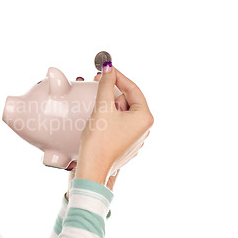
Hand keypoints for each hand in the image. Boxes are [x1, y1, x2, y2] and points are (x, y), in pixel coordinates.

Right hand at [75, 65, 153, 184]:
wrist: (93, 170)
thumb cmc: (99, 141)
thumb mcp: (102, 108)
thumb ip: (105, 85)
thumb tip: (108, 68)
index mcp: (144, 117)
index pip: (132, 88)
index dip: (117, 76)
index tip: (105, 68)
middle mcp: (144, 128)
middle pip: (126, 100)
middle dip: (111, 94)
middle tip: (96, 86)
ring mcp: (135, 138)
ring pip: (121, 113)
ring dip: (108, 107)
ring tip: (95, 110)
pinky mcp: (125, 145)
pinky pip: (118, 125)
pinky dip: (108, 119)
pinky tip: (97, 121)